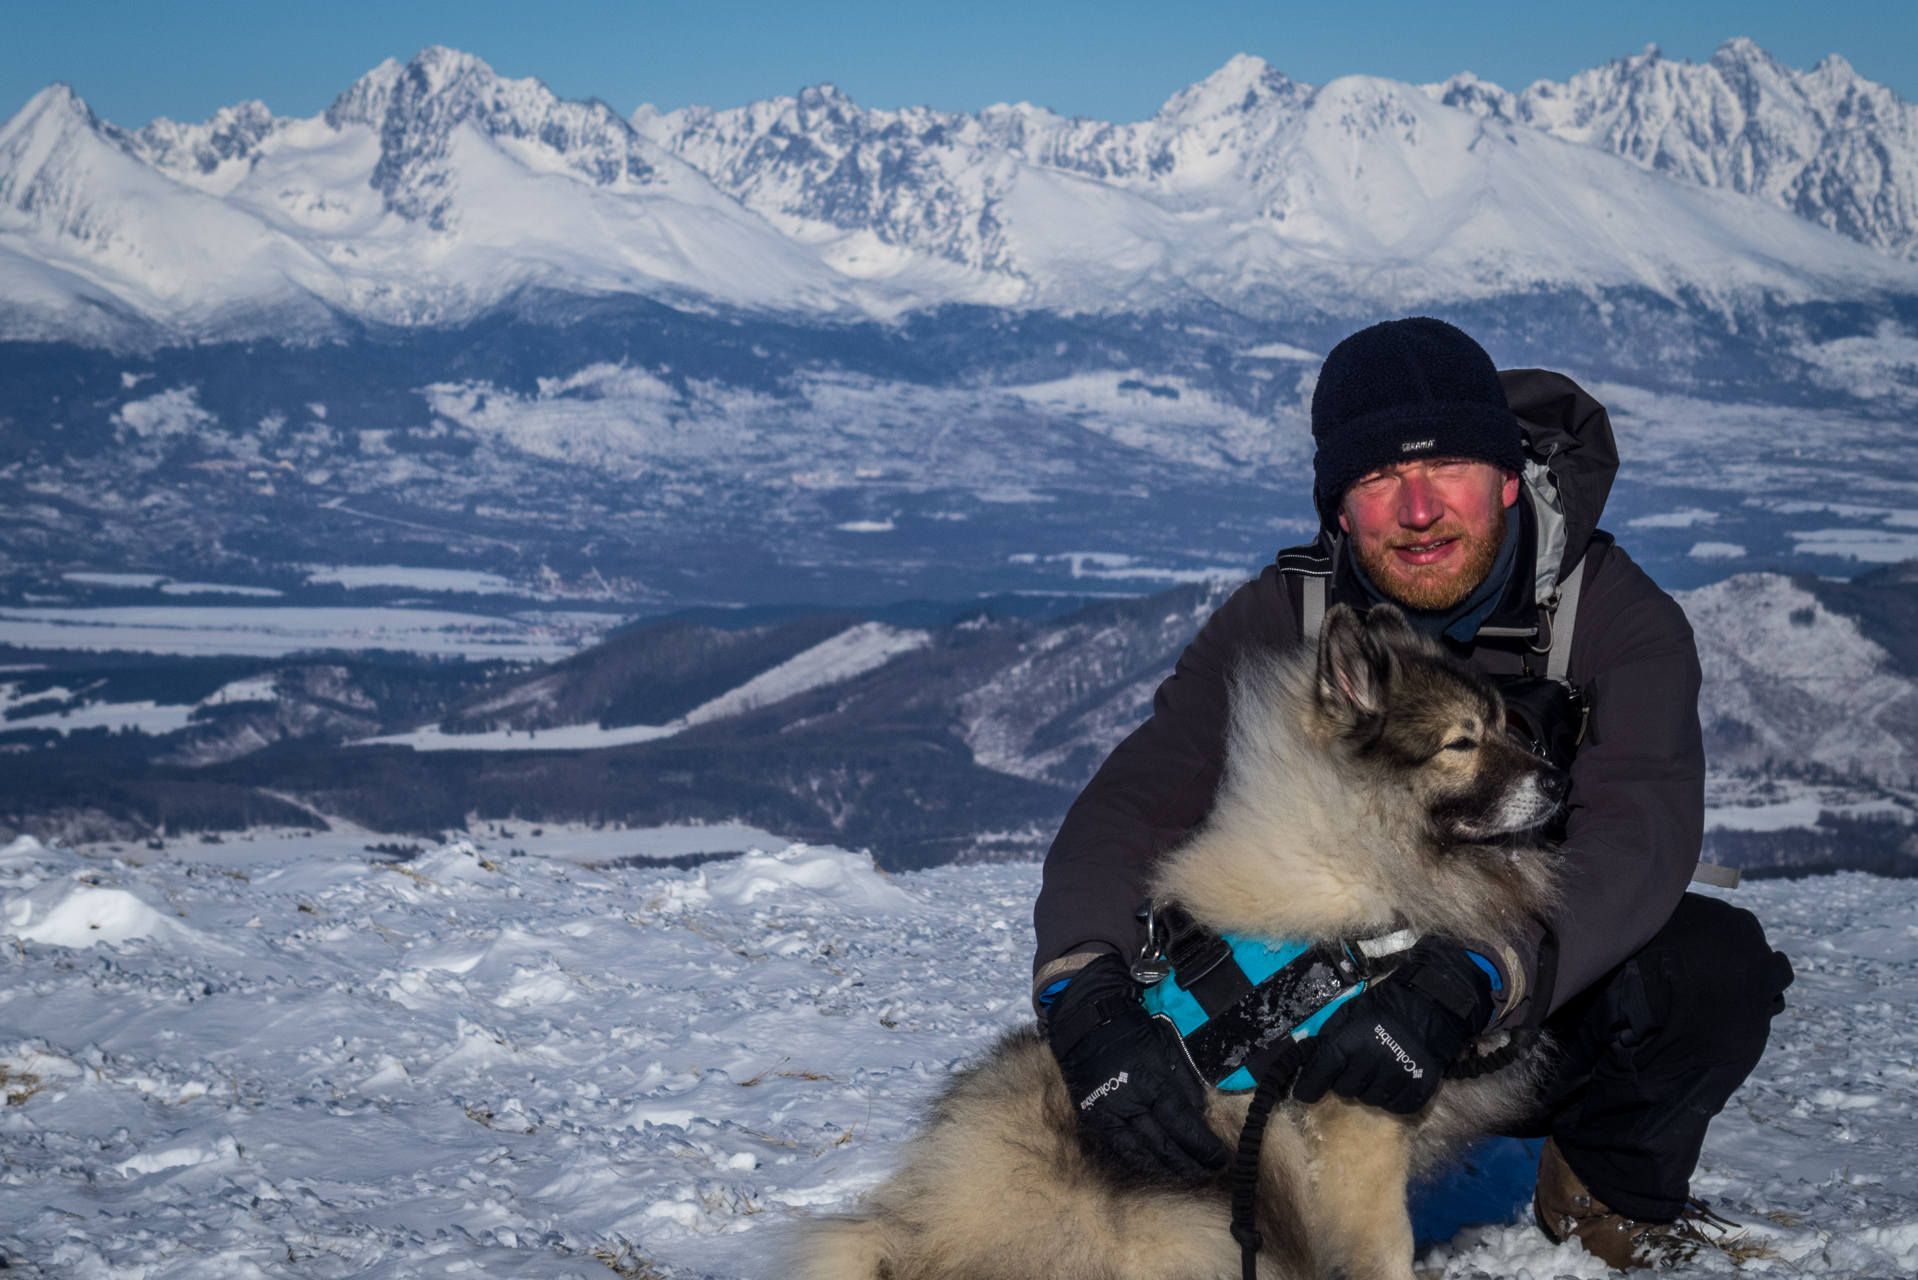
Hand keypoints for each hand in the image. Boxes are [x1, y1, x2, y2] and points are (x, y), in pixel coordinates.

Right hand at [1044, 955, 1229, 1182]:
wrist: (1087, 1023)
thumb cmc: (1133, 1032)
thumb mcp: (1167, 1048)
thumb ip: (1185, 1082)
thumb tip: (1200, 1114)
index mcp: (1151, 1082)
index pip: (1183, 1124)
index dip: (1202, 1146)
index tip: (1219, 1158)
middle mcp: (1129, 1103)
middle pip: (1164, 1145)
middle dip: (1189, 1164)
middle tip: (1208, 1174)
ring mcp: (1109, 1114)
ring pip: (1140, 1154)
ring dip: (1166, 1170)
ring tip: (1186, 1178)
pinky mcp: (1094, 1119)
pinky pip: (1119, 1149)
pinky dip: (1140, 1162)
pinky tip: (1156, 1169)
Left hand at [1292, 939, 1493, 1114]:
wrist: (1433, 1005)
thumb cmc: (1386, 1006)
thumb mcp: (1351, 1010)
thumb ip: (1329, 1034)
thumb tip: (1311, 1056)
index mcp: (1351, 1041)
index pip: (1320, 1074)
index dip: (1308, 1087)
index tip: (1305, 1092)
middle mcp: (1372, 1062)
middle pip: (1344, 1090)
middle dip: (1344, 1080)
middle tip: (1356, 1065)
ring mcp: (1397, 1078)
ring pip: (1368, 1100)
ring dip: (1368, 1089)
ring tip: (1378, 1069)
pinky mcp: (1419, 1090)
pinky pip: (1395, 1108)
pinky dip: (1391, 1099)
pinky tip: (1395, 1081)